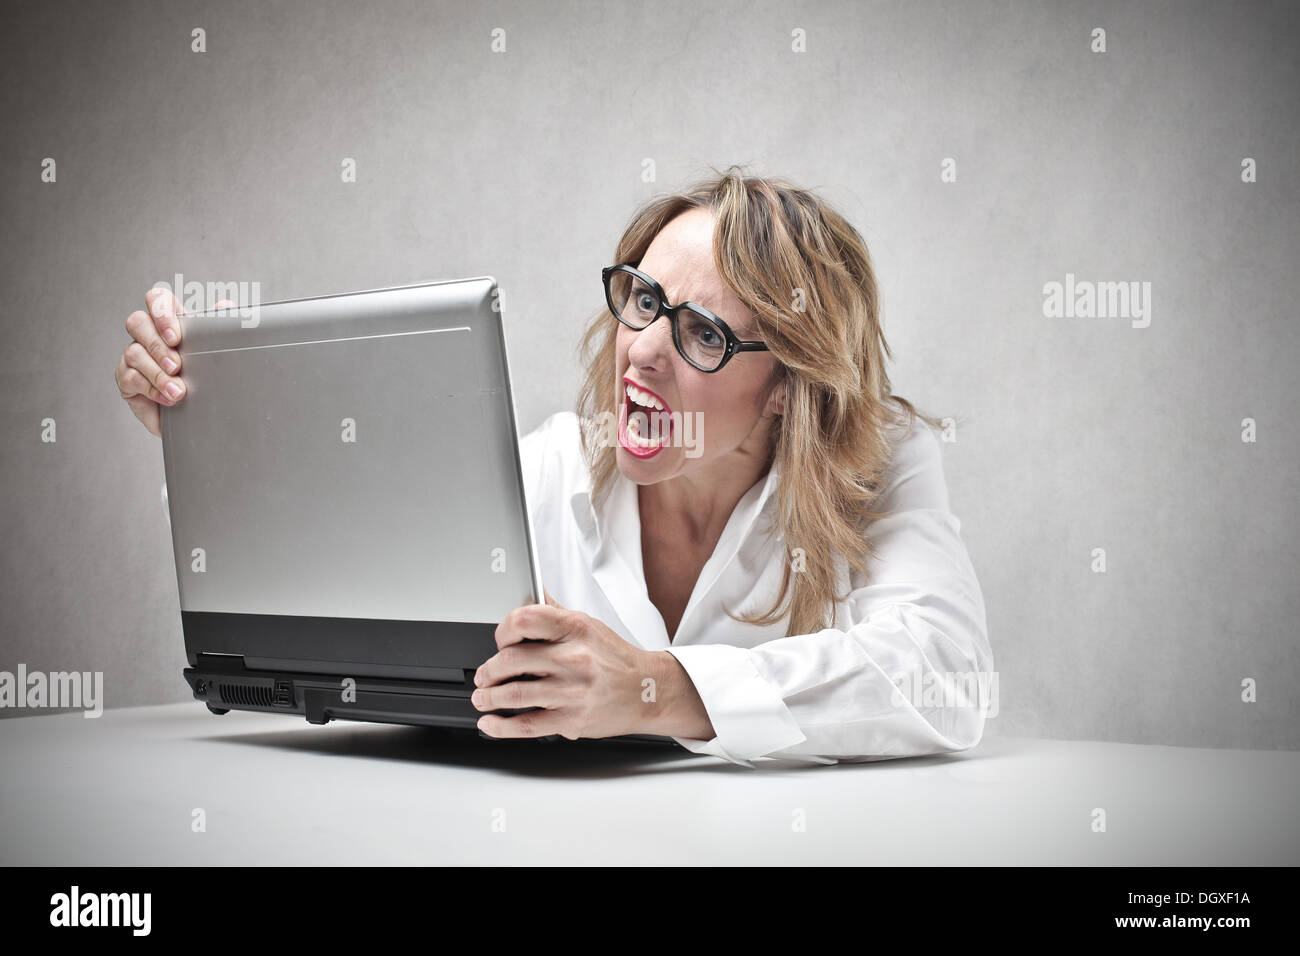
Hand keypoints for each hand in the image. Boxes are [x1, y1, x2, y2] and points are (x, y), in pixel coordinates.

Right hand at [114, 288, 233, 436]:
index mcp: (170, 322)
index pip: (157, 299)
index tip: (175, 336)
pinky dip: (151, 389)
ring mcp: (134, 356)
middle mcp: (148, 335)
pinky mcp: (126, 378)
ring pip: (134, 352)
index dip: (161, 311)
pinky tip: (167, 398)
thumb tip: (225, 305)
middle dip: (158, 345)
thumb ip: (219, 326)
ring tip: (178, 391)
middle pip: (138, 322)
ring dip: (158, 374)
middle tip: (177, 366)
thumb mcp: (215, 352)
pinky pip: (129, 377)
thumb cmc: (204, 379)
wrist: (198, 415)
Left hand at [473, 593, 705, 739]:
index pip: (525, 619)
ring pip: (514, 694)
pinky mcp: (572, 720)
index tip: (499, 640)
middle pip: (511, 659)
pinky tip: (491, 723)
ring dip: (489, 697)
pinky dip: (502, 727)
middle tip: (483, 675)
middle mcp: (574, 658)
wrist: (648, 691)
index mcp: (576, 629)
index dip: (502, 630)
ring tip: (482, 696)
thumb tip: (532, 593)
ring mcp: (572, 691)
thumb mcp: (590, 626)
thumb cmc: (616, 659)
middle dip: (488, 670)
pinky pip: (527, 724)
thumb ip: (556, 613)